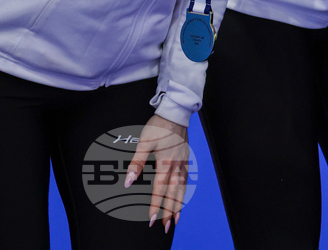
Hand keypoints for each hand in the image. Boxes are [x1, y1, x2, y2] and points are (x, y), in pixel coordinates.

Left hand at [124, 114, 188, 232]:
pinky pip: (185, 179)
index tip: (151, 219)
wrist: (175, 113)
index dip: (155, 205)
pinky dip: (183, 192)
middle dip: (169, 211)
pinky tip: (181, 198)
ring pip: (181, 188)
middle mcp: (176, 165)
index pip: (159, 189)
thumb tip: (129, 182)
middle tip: (167, 227)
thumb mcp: (144, 143)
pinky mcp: (185, 158)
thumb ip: (136, 163)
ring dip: (179, 205)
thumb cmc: (158, 127)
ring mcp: (182, 162)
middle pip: (173, 193)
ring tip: (177, 219)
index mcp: (165, 162)